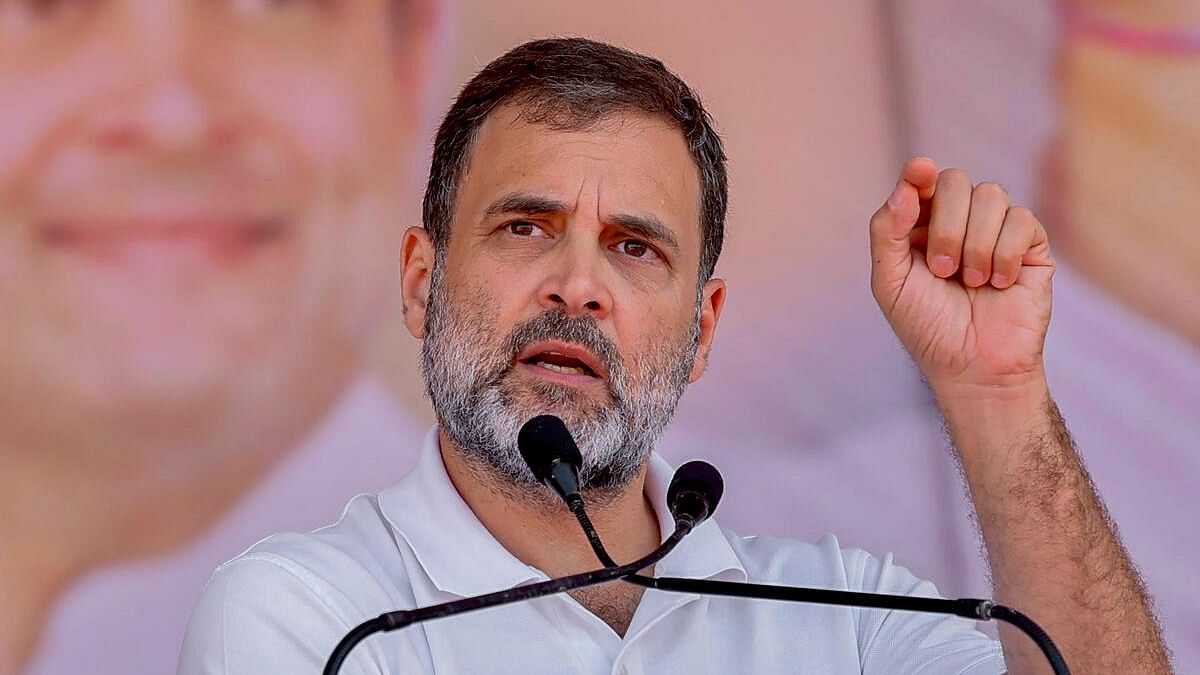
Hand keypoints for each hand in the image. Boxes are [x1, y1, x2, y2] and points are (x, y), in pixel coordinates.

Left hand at [869, 158, 1054, 396]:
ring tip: (971, 283)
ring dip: (975, 245)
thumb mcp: (890, 281)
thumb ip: (888, 232)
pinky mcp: (1031, 245)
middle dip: (946, 227)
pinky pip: (1022, 220)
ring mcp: (997, 230)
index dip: (919, 173)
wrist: (973, 367)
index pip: (922, 182)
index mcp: (922, 226)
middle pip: (956, 182)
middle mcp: (960, 221)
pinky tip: (999, 284)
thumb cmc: (927, 326)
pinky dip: (1005, 254)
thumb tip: (905, 186)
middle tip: (942, 271)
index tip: (919, 171)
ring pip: (991, 195)